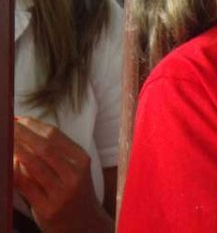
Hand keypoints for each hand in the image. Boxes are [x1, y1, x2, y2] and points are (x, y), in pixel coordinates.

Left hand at [13, 117, 112, 231]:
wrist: (85, 224)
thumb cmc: (76, 192)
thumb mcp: (74, 170)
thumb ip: (56, 154)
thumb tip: (27, 133)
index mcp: (81, 160)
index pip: (55, 136)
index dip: (35, 126)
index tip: (19, 118)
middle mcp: (74, 174)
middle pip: (44, 148)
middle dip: (22, 134)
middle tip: (8, 125)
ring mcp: (60, 193)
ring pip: (33, 166)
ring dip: (15, 151)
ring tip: (5, 140)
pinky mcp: (47, 209)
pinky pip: (26, 186)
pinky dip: (15, 173)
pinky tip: (8, 164)